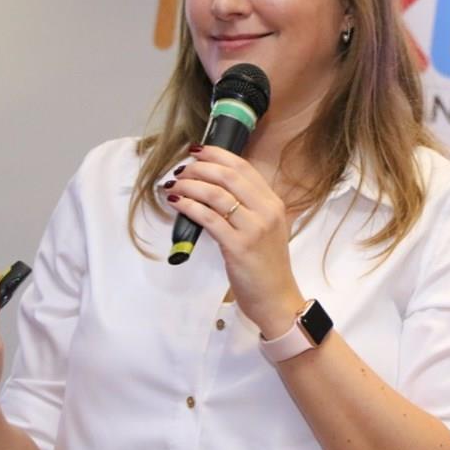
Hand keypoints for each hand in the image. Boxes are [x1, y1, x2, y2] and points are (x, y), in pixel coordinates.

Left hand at [164, 146, 303, 335]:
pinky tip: (177, 203)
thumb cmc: (266, 265)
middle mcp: (266, 211)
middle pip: (228, 175)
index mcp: (273, 203)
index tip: (197, 151)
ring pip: (216, 194)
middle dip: (199, 168)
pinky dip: (189, 206)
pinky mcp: (238, 246)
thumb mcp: (265, 229)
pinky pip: (208, 218)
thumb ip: (248, 207)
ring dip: (189, 185)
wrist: (276, 298)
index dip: (217, 154)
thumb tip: (215, 187)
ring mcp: (254, 228)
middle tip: (181, 170)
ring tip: (174, 186)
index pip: (243, 167)